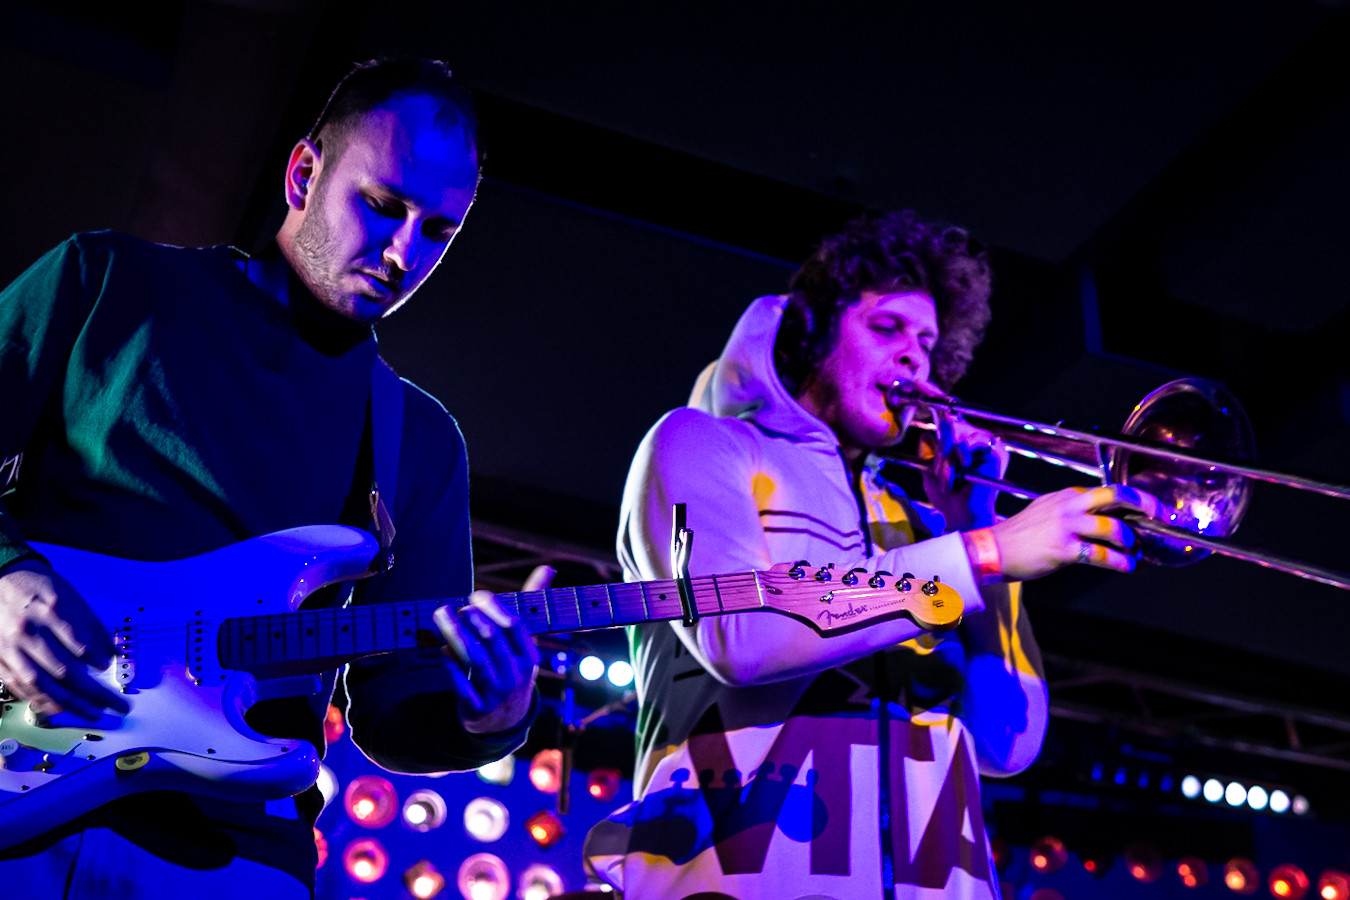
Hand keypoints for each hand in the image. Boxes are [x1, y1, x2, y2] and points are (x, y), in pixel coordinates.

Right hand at [0, 559, 127, 719]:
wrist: (2, 583)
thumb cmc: (40, 590)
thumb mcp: (71, 597)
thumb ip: (92, 625)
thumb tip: (113, 653)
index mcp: (50, 609)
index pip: (74, 637)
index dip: (92, 656)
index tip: (107, 666)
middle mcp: (28, 631)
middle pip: (62, 668)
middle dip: (92, 692)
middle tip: (114, 704)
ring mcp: (12, 648)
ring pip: (42, 683)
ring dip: (70, 703)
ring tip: (92, 713)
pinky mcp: (1, 661)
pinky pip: (21, 686)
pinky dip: (41, 700)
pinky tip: (59, 708)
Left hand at [433, 565, 550, 733]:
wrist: (504, 722)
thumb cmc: (512, 668)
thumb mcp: (525, 643)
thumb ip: (531, 604)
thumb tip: (547, 568)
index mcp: (529, 656)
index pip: (515, 626)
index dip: (494, 608)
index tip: (476, 595)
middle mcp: (515, 674)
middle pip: (492, 640)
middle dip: (472, 619)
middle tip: (454, 605)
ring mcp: (496, 693)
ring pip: (475, 659)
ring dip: (455, 634)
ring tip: (441, 615)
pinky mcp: (476, 708)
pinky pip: (461, 682)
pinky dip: (451, 662)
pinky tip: (442, 646)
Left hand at [911, 381, 1009, 530]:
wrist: (962, 516)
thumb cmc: (948, 498)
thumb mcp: (930, 471)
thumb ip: (928, 451)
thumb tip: (927, 435)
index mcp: (960, 441)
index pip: (949, 415)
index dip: (933, 396)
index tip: (918, 382)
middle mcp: (975, 439)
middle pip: (952, 424)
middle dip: (943, 449)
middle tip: (944, 471)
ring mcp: (986, 444)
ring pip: (960, 434)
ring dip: (950, 459)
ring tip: (953, 476)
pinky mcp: (996, 451)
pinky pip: (973, 442)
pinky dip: (963, 458)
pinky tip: (964, 471)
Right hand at [986, 484, 1163, 580]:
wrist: (993, 550)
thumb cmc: (1019, 536)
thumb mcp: (1045, 512)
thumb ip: (1071, 512)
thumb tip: (1102, 520)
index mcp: (1066, 495)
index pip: (1107, 490)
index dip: (1133, 498)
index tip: (1149, 507)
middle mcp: (1069, 506)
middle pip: (1115, 495)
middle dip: (1144, 503)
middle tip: (1160, 515)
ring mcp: (1067, 526)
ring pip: (1113, 528)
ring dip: (1130, 541)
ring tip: (1135, 552)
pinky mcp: (1064, 549)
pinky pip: (1101, 555)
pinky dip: (1120, 562)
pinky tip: (1127, 566)